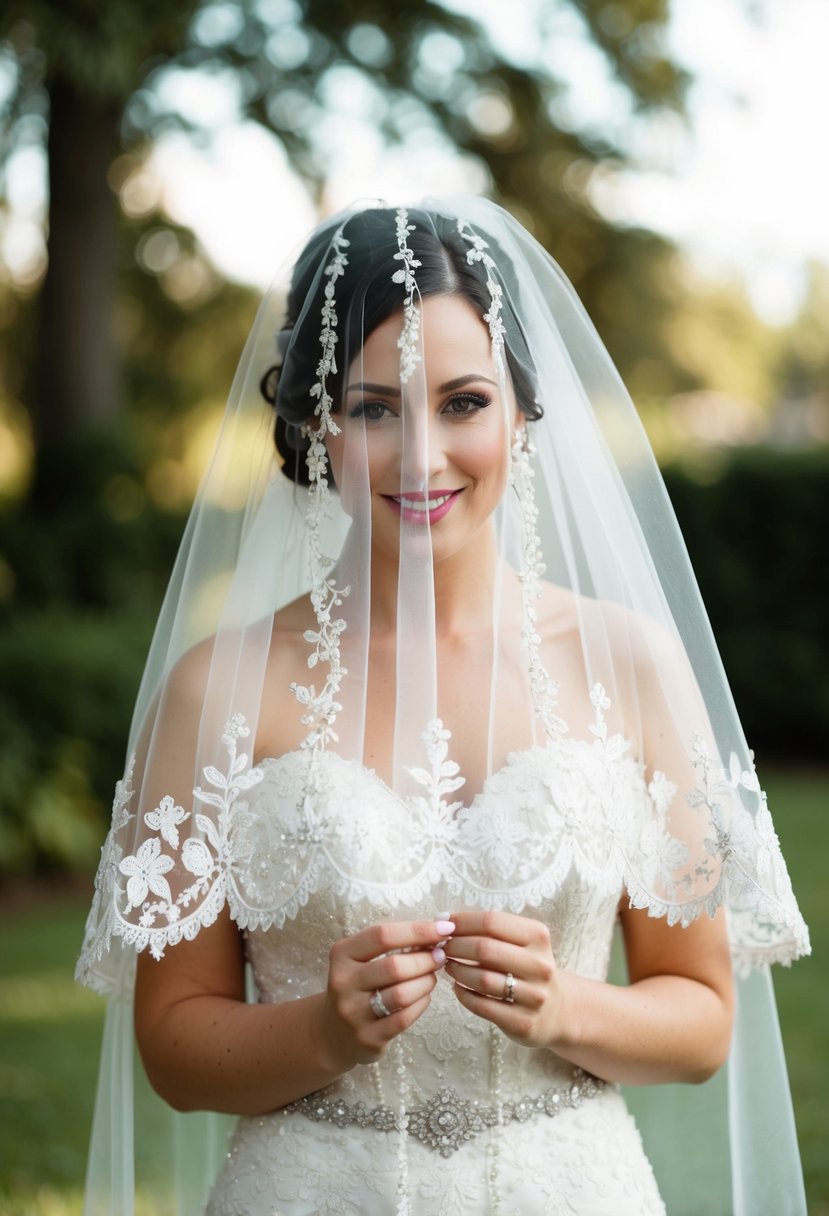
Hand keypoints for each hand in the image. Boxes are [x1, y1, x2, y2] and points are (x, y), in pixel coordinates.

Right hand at [319, 917, 453, 1070]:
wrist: (332, 1033)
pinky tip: (424, 997)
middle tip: (440, 956)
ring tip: (431, 977)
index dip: (417, 930)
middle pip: (394, 966)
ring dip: (426, 982)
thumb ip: (392, 944)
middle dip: (425, 959)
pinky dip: (422, 1003)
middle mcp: (343, 982)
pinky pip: (405, 1018)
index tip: (444, 928)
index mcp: (342, 954)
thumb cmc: (357, 986)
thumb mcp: (362, 959)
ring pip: (402, 994)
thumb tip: (437, 930)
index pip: (382, 935)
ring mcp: (354, 1013)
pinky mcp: (367, 1038)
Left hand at [444, 910, 565, 1049]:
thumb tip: (444, 919)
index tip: (443, 923)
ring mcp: (534, 996)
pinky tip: (458, 988)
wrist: (558, 1010)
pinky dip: (463, 995)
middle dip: (455, 946)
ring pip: (482, 979)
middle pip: (485, 949)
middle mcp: (539, 965)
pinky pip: (482, 1006)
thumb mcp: (522, 942)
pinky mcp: (523, 1022)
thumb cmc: (528, 968)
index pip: (492, 921)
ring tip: (448, 966)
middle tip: (442, 947)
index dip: (462, 921)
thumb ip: (490, 930)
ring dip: (457, 970)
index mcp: (538, 936)